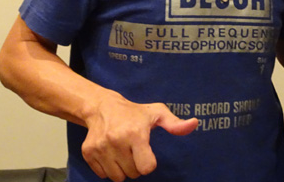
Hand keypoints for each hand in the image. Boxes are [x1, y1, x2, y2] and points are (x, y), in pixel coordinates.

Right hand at [81, 94, 197, 181]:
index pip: (146, 168)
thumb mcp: (157, 113)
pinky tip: (111, 153)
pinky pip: (103, 175)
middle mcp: (116, 141)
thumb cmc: (134, 112)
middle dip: (136, 165)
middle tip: (133, 150)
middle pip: (133, 174)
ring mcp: (101, 148)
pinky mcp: (88, 153)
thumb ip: (175, 124)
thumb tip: (195, 123)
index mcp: (135, 133)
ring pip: (117, 178)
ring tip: (123, 152)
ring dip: (122, 169)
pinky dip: (108, 169)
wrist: (102, 107)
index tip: (146, 152)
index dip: (149, 163)